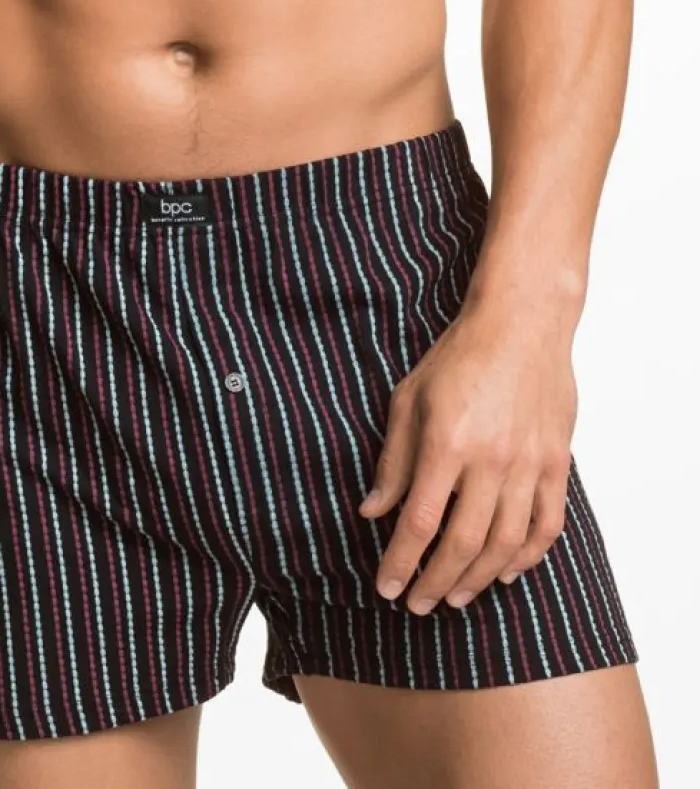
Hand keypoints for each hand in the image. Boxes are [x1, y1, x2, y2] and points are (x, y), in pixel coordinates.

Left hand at [358, 298, 576, 613]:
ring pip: (505, 544)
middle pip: (462, 543)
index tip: (386, 587)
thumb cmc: (458, 357)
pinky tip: (504, 572)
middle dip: (436, 582)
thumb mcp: (409, 399)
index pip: (420, 522)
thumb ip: (393, 460)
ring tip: (455, 597)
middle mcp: (491, 461)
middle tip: (418, 605)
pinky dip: (526, 557)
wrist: (521, 325)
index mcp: (447, 443)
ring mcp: (530, 465)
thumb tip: (372, 512)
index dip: (401, 561)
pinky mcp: (557, 464)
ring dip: (477, 578)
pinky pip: (546, 525)